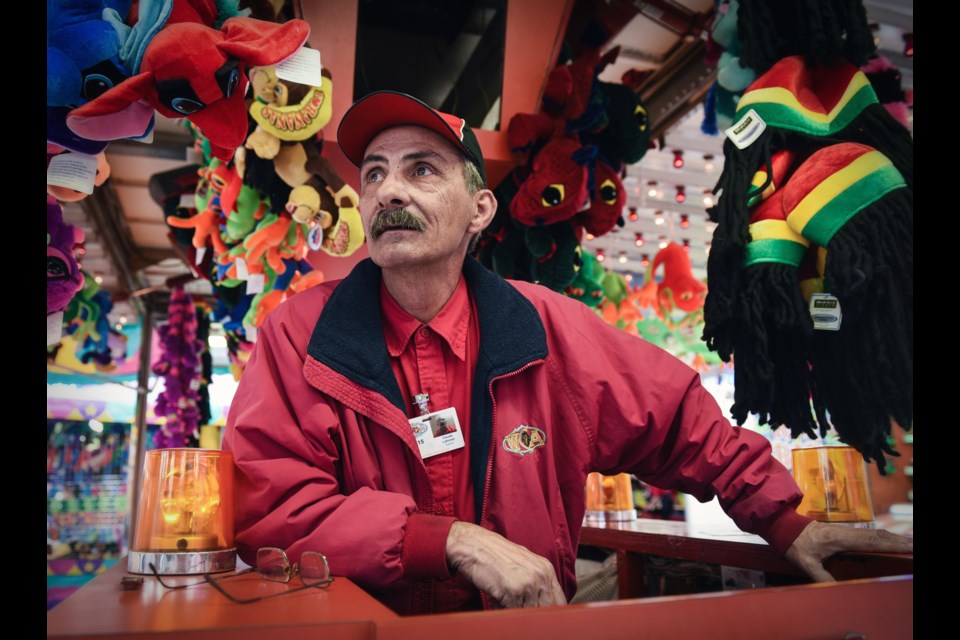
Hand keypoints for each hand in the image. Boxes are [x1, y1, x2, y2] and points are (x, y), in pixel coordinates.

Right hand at [445, 521, 565, 607]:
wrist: (472, 545)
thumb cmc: (494, 556)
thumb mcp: (523, 565)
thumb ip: (536, 583)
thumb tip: (543, 606)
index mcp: (546, 569)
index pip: (559, 602)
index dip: (550, 614)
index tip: (541, 619)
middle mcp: (540, 575)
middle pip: (547, 610)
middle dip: (534, 617)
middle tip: (521, 616)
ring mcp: (527, 583)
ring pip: (530, 614)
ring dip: (517, 615)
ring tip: (506, 605)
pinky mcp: (512, 591)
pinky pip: (514, 614)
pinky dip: (504, 614)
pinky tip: (497, 603)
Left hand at [785, 520, 913, 581]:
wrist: (784, 526)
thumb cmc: (795, 545)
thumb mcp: (805, 563)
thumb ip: (820, 577)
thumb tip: (833, 590)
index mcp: (838, 538)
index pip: (870, 541)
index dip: (890, 544)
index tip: (908, 547)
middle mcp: (845, 531)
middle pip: (877, 535)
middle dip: (898, 541)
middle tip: (915, 546)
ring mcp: (845, 529)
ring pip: (874, 533)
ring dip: (893, 538)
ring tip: (909, 544)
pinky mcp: (844, 531)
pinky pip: (868, 533)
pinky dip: (882, 537)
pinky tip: (891, 541)